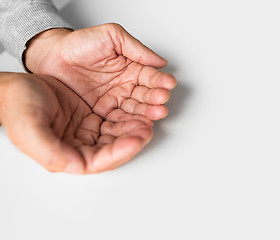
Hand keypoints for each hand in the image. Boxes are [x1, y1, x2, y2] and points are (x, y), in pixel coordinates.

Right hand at [0, 73, 153, 173]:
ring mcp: (87, 132)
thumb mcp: (30, 128)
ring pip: (117, 135)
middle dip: (132, 140)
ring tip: (147, 119)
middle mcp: (80, 147)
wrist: (16, 86)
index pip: (100, 161)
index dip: (120, 152)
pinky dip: (127, 117)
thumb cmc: (18, 106)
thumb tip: (76, 166)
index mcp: (66, 156)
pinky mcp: (91, 118)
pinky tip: (136, 111)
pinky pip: (114, 120)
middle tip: (147, 128)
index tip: (135, 140)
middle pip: (114, 149)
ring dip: (132, 129)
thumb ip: (51, 151)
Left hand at [24, 23, 175, 119]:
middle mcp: (126, 86)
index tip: (168, 83)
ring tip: (156, 114)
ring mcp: (115, 101)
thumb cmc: (79, 44)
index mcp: (131, 69)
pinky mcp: (102, 114)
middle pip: (145, 95)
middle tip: (162, 100)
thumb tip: (159, 60)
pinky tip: (139, 123)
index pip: (149, 76)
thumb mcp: (111, 36)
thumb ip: (135, 48)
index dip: (159, 80)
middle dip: (155, 98)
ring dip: (147, 112)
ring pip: (135, 109)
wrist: (51, 57)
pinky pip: (118, 120)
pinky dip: (129, 123)